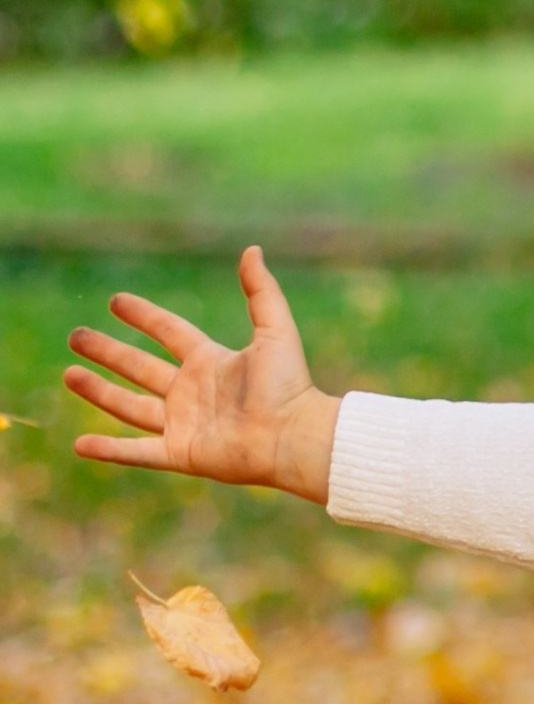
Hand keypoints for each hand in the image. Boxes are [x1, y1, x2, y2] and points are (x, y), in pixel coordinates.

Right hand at [63, 248, 340, 503]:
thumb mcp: (276, 331)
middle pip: (140, 368)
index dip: (144, 317)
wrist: (295, 436)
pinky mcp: (181, 453)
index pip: (169, 333)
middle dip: (108, 353)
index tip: (116, 301)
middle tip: (76, 336)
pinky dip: (108, 450)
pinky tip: (79, 444)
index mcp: (212, 362)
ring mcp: (184, 424)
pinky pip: (136, 451)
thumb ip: (262, 292)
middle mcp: (193, 392)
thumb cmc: (290, 386)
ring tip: (68, 374)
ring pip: (130, 406)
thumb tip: (252, 249)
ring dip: (99, 392)